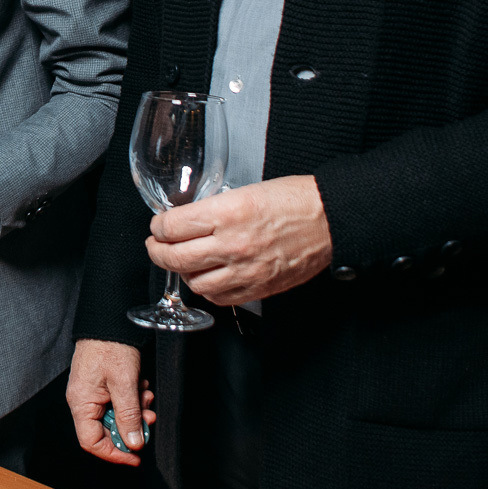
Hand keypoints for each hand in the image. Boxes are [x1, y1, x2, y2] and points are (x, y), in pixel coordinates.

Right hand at [67, 339, 155, 465]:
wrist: (109, 318)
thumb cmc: (111, 346)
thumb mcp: (124, 383)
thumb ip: (128, 416)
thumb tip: (133, 443)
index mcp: (81, 403)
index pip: (92, 443)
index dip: (114, 453)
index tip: (135, 456)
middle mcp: (83, 401)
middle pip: (106, 430)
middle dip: (131, 427)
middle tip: (149, 417)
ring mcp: (92, 392)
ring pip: (115, 416)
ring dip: (135, 410)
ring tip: (146, 395)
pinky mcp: (101, 385)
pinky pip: (117, 402)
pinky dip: (132, 398)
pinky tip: (141, 386)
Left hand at [147, 175, 332, 306]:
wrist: (331, 219)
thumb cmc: (294, 199)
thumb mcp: (246, 190)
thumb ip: (214, 208)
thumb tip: (186, 220)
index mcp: (228, 212)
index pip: (172, 226)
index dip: (158, 226)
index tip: (158, 226)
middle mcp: (232, 243)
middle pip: (175, 257)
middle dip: (157, 252)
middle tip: (156, 246)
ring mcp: (245, 270)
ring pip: (194, 282)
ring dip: (183, 272)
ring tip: (183, 262)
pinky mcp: (258, 287)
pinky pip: (219, 298)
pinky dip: (207, 290)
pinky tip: (208, 277)